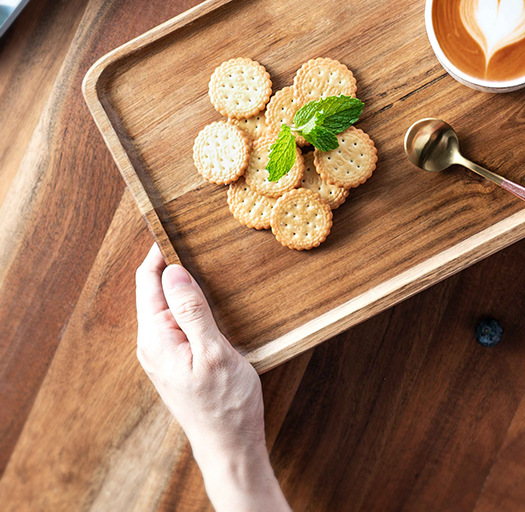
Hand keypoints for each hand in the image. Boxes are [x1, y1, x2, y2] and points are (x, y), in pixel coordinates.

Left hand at [136, 245, 290, 510]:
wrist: (230, 444)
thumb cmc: (225, 403)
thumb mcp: (213, 353)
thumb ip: (192, 312)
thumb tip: (173, 272)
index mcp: (157, 339)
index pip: (148, 282)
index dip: (158, 253)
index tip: (173, 225)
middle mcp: (154, 343)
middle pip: (155, 290)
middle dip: (169, 263)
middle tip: (192, 234)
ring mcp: (165, 352)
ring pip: (167, 304)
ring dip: (181, 281)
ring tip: (201, 256)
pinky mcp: (179, 358)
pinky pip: (178, 318)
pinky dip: (189, 299)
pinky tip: (207, 293)